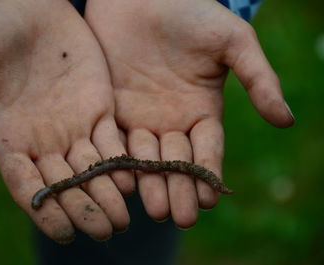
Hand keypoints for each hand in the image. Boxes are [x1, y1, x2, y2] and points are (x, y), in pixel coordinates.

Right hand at [0, 0, 133, 242]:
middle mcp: (43, 141)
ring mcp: (73, 127)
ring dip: (108, 194)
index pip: (27, 186)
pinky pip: (112, 142)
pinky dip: (122, 162)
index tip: (65, 234)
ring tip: (124, 220)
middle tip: (106, 233)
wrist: (28, 5)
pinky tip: (133, 179)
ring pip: (92, 170)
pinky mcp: (98, 110)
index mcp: (9, 139)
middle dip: (85, 210)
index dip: (45, 211)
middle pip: (65, 186)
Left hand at [85, 0, 293, 227]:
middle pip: (176, 162)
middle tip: (178, 216)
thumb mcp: (232, 41)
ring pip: (146, 159)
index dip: (207, 172)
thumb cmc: (191, 12)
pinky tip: (121, 180)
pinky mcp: (112, 111)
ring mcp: (141, 119)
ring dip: (150, 184)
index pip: (207, 150)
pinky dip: (118, 161)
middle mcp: (171, 122)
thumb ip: (258, 79)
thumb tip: (286, 121)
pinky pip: (115, 141)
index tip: (208, 198)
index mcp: (201, 111)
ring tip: (154, 208)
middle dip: (178, 189)